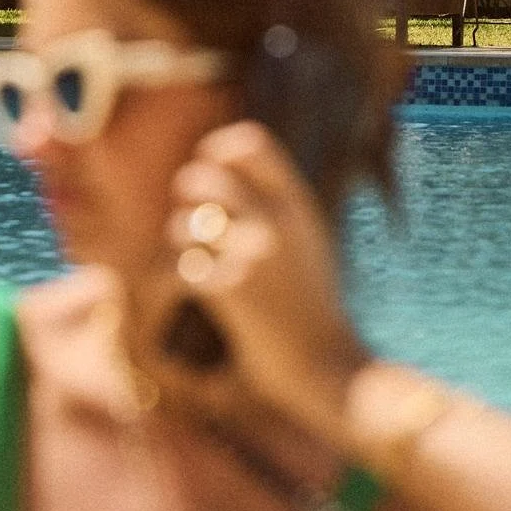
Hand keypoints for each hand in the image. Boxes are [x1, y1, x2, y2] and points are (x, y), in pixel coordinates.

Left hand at [135, 121, 369, 447]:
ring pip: (184, 225)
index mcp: (298, 205)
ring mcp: (254, 254)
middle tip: (192, 220)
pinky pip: (183, 270)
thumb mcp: (309, 243)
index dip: (218, 151)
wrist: (330, 366)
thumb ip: (277, 209)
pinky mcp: (232, 291)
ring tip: (196, 261)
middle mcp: (277, 221)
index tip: (210, 169)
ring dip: (180, 243)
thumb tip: (224, 176)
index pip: (250, 144)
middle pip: (204, 179)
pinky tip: (199, 296)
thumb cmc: (314, 308)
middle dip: (187, 197)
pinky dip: (182, 282)